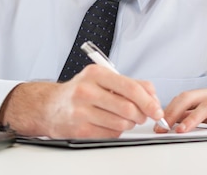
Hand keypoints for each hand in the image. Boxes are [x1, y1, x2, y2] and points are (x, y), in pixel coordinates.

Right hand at [0, 64, 164, 137]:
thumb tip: (153, 96)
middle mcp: (87, 90)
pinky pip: (111, 133)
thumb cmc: (80, 92)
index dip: (148, 100)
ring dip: (129, 123)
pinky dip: (117, 131)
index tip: (156, 108)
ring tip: (124, 118)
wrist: (49, 106)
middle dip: (141, 115)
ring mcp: (81, 110)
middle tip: (143, 115)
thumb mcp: (102, 79)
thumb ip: (129, 83)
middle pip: (128, 107)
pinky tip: (110, 123)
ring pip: (121, 123)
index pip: (130, 87)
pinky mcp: (80, 129)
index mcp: (96, 73)